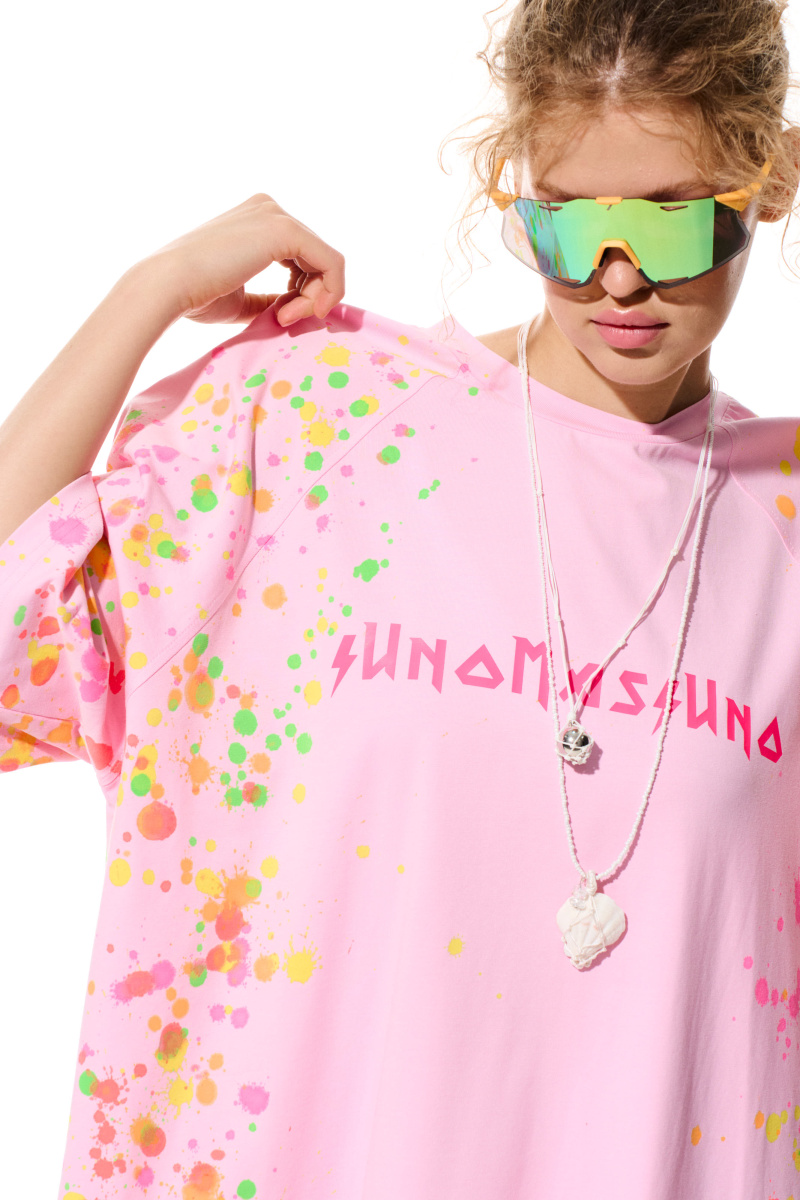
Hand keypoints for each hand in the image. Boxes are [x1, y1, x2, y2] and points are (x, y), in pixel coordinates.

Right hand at [138, 192, 345, 325]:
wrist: (168, 285)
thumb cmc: (195, 295)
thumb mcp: (242, 298)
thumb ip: (270, 298)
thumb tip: (293, 308)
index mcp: (256, 219)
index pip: (301, 257)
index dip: (301, 293)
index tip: (281, 318)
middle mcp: (269, 208)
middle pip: (316, 258)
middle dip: (310, 296)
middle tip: (284, 320)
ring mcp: (277, 215)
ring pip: (327, 261)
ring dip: (315, 298)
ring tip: (284, 317)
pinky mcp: (286, 229)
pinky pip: (332, 262)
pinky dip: (328, 291)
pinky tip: (303, 310)